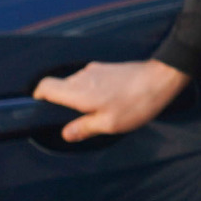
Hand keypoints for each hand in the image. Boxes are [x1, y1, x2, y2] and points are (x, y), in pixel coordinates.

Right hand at [33, 60, 190, 141]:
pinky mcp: (108, 67)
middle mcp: (82, 77)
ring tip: (99, 109)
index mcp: (77, 91)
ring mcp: (95, 69)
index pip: (43, 86)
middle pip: (60, 86)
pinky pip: (91, 80)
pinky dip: (94, 90)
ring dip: (81, 96)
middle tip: (78, 117)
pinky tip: (111, 99)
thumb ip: (84, 128)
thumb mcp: (110, 123)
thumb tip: (66, 134)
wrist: (162, 78)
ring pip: (77, 83)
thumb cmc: (136, 102)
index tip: (43, 108)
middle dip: (63, 101)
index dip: (39, 97)